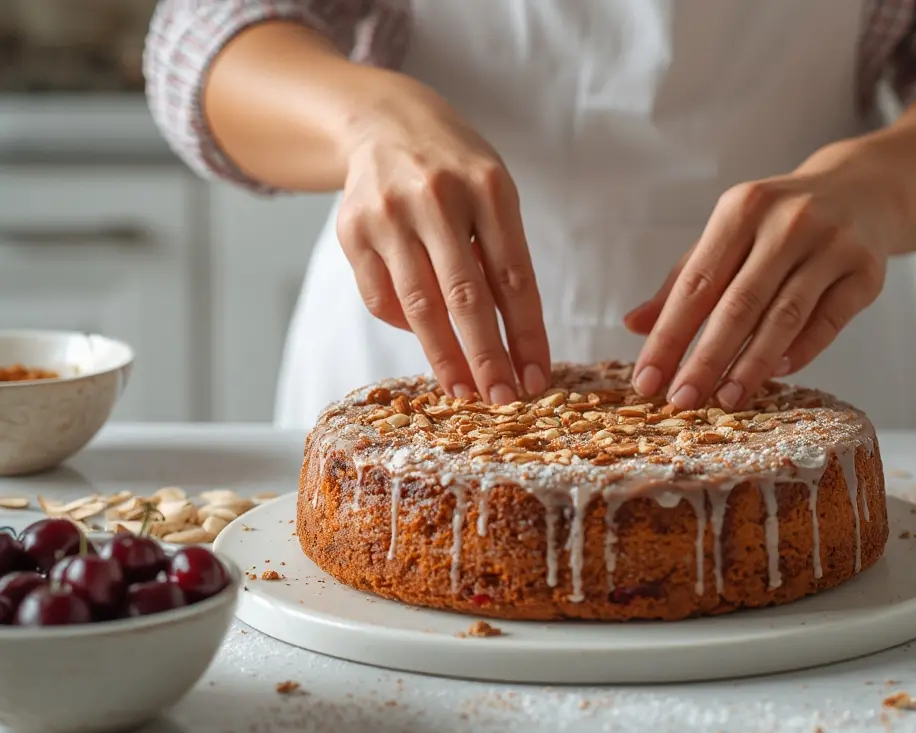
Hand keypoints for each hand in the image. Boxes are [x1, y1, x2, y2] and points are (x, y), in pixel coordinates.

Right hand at [335, 76, 549, 403]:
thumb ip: (503, 258)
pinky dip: (406, 326)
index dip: (527, 334)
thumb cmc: (457, 173)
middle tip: (503, 400)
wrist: (385, 123)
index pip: (514, 277)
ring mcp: (388, 213)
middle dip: (488, 356)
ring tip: (466, 392)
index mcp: (488, 187)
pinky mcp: (351, 230)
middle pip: (465, 296)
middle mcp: (436, 197)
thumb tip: (513, 344)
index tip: (539, 378)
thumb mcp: (494, 195)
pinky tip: (427, 339)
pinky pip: (382, 298)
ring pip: (419, 305)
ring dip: (446, 357)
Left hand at [625, 151, 902, 409]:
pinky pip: (827, 322)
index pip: (696, 284)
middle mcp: (787, 223)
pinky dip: (799, 351)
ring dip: (751, 365)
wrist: (862, 191)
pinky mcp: (865, 272)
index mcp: (741, 210)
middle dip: (705, 359)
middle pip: (738, 304)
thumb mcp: (729, 235)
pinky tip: (774, 373)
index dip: (668, 336)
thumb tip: (633, 325)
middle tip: (681, 401)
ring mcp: (831, 245)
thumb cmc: (779, 223)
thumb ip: (684, 280)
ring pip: (784, 317)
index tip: (647, 380)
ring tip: (725, 400)